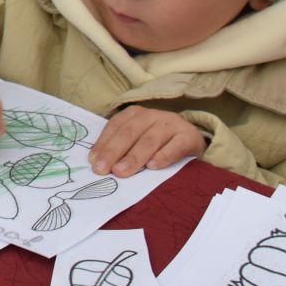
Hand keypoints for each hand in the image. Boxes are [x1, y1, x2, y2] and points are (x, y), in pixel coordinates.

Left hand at [89, 106, 206, 177]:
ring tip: (121, 171)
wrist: (192, 139)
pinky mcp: (189, 136)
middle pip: (130, 132)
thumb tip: (98, 163)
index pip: (116, 126)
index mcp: (136, 114)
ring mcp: (172, 124)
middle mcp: (152, 115)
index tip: (93, 161)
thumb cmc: (159, 142)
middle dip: (114, 151)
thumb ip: (121, 147)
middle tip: (103, 169)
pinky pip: (175, 146)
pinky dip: (163, 156)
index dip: (103, 143)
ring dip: (134, 156)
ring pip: (150, 140)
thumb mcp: (139, 139)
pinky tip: (152, 167)